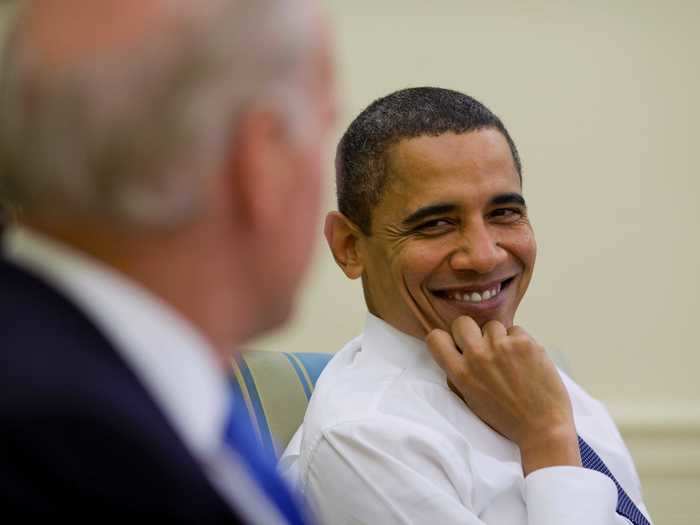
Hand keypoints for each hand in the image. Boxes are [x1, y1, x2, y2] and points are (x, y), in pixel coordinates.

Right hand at [426, 316, 580, 474]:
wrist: (543, 427)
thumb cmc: (507, 418)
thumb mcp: (471, 400)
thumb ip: (460, 375)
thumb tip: (457, 352)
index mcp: (461, 373)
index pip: (435, 338)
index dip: (446, 338)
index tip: (456, 345)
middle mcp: (477, 356)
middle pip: (462, 322)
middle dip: (471, 331)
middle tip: (483, 346)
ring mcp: (501, 346)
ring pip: (493, 326)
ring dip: (499, 338)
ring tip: (511, 359)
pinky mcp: (524, 343)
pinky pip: (516, 330)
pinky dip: (520, 342)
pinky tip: (526, 361)